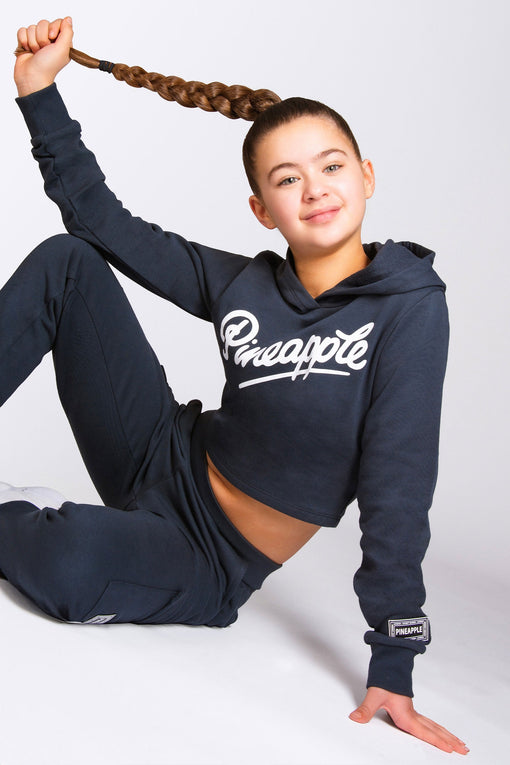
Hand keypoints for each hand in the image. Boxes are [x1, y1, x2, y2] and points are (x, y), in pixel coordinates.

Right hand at [14, 17, 73, 96]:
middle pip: (44, 23)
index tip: (52, 38)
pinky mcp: (26, 41)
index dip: (53, 28)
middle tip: (44, 50)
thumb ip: (67, 32)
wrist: (32, 76)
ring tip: (36, 52)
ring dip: (33, 41)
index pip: (58, 22)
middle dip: (42, 37)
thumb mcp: (63, 49)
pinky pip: (22, 30)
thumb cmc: (48, 66)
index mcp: (61, 41)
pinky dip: (24, 41)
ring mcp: (37, 40)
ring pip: (32, 27)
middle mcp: (50, 40)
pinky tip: (28, 50)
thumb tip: (68, 19)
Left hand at [349, 686, 468, 754]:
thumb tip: (355, 719)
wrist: (388, 668)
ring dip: (448, 736)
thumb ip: (365, 710)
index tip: (451, 749)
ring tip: (462, 745)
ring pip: (435, 727)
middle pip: (435, 730)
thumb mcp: (374, 696)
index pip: (424, 732)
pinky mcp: (412, 711)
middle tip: (465, 750)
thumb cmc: (384, 682)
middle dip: (450, 741)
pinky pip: (431, 723)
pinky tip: (445, 734)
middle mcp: (413, 715)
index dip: (437, 741)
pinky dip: (440, 730)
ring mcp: (414, 713)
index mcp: (406, 715)